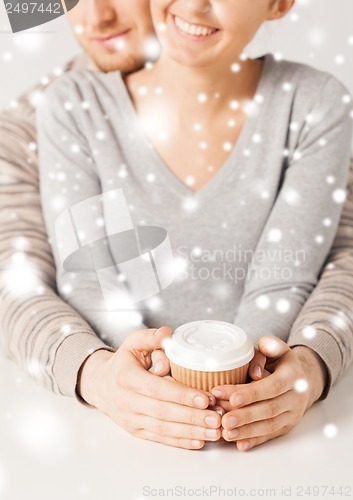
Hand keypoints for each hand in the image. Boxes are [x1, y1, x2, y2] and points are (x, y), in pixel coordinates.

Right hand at [78, 326, 222, 449]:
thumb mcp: (133, 343)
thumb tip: (168, 334)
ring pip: (163, 429)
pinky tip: (199, 441)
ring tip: (214, 431)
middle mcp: (127, 401)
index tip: (205, 398)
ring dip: (191, 432)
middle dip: (192, 417)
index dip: (182, 395)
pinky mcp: (136, 431)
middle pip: (164, 412)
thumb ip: (152, 337)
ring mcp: (131, 419)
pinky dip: (180, 441)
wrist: (100, 385)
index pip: (158, 389)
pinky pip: (160, 438)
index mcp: (127, 378)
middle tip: (217, 417)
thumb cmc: (123, 362)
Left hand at [211, 336, 326, 450]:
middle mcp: (296, 397)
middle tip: (224, 420)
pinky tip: (240, 444)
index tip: (232, 398)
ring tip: (226, 432)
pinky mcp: (287, 426)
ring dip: (247, 431)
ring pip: (269, 425)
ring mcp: (293, 414)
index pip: (272, 386)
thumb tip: (254, 372)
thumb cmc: (280, 360)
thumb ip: (265, 349)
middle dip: (245, 416)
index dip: (252, 393)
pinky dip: (255, 441)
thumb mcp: (276, 348)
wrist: (302, 378)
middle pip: (269, 409)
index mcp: (293, 375)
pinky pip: (271, 435)